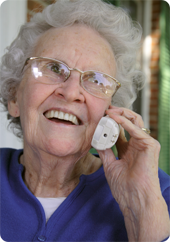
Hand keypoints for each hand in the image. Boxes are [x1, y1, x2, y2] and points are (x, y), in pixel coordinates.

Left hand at [97, 106, 169, 241]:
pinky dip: (125, 122)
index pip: (121, 130)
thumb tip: (97, 140)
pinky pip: (137, 129)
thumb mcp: (110, 165)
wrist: (135, 199)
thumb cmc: (124, 187)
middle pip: (129, 122)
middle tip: (105, 109)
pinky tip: (114, 118)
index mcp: (129, 149)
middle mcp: (137, 144)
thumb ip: (105, 151)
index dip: (111, 122)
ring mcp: (145, 144)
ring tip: (109, 111)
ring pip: (136, 121)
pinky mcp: (150, 145)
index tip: (100, 116)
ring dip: (122, 114)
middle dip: (118, 114)